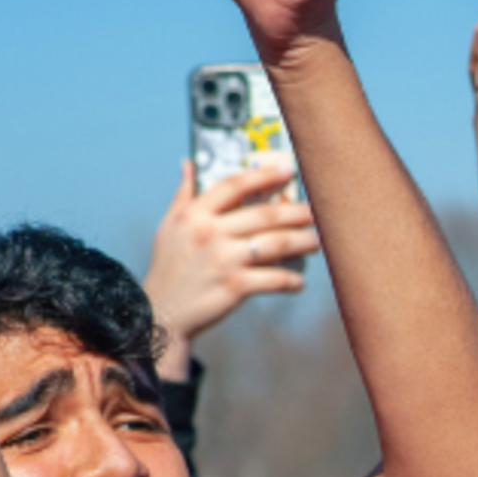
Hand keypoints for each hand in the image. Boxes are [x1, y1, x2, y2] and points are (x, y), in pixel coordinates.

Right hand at [143, 161, 316, 375]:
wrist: (162, 313)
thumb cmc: (169, 267)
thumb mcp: (170, 226)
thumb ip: (183, 194)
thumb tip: (188, 164)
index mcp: (193, 214)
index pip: (234, 185)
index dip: (263, 175)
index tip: (287, 170)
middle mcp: (209, 233)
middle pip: (264, 214)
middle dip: (296, 212)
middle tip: (314, 213)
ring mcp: (223, 259)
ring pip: (276, 244)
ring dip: (302, 242)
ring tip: (316, 241)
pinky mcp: (235, 286)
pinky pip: (275, 278)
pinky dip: (291, 280)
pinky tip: (298, 281)